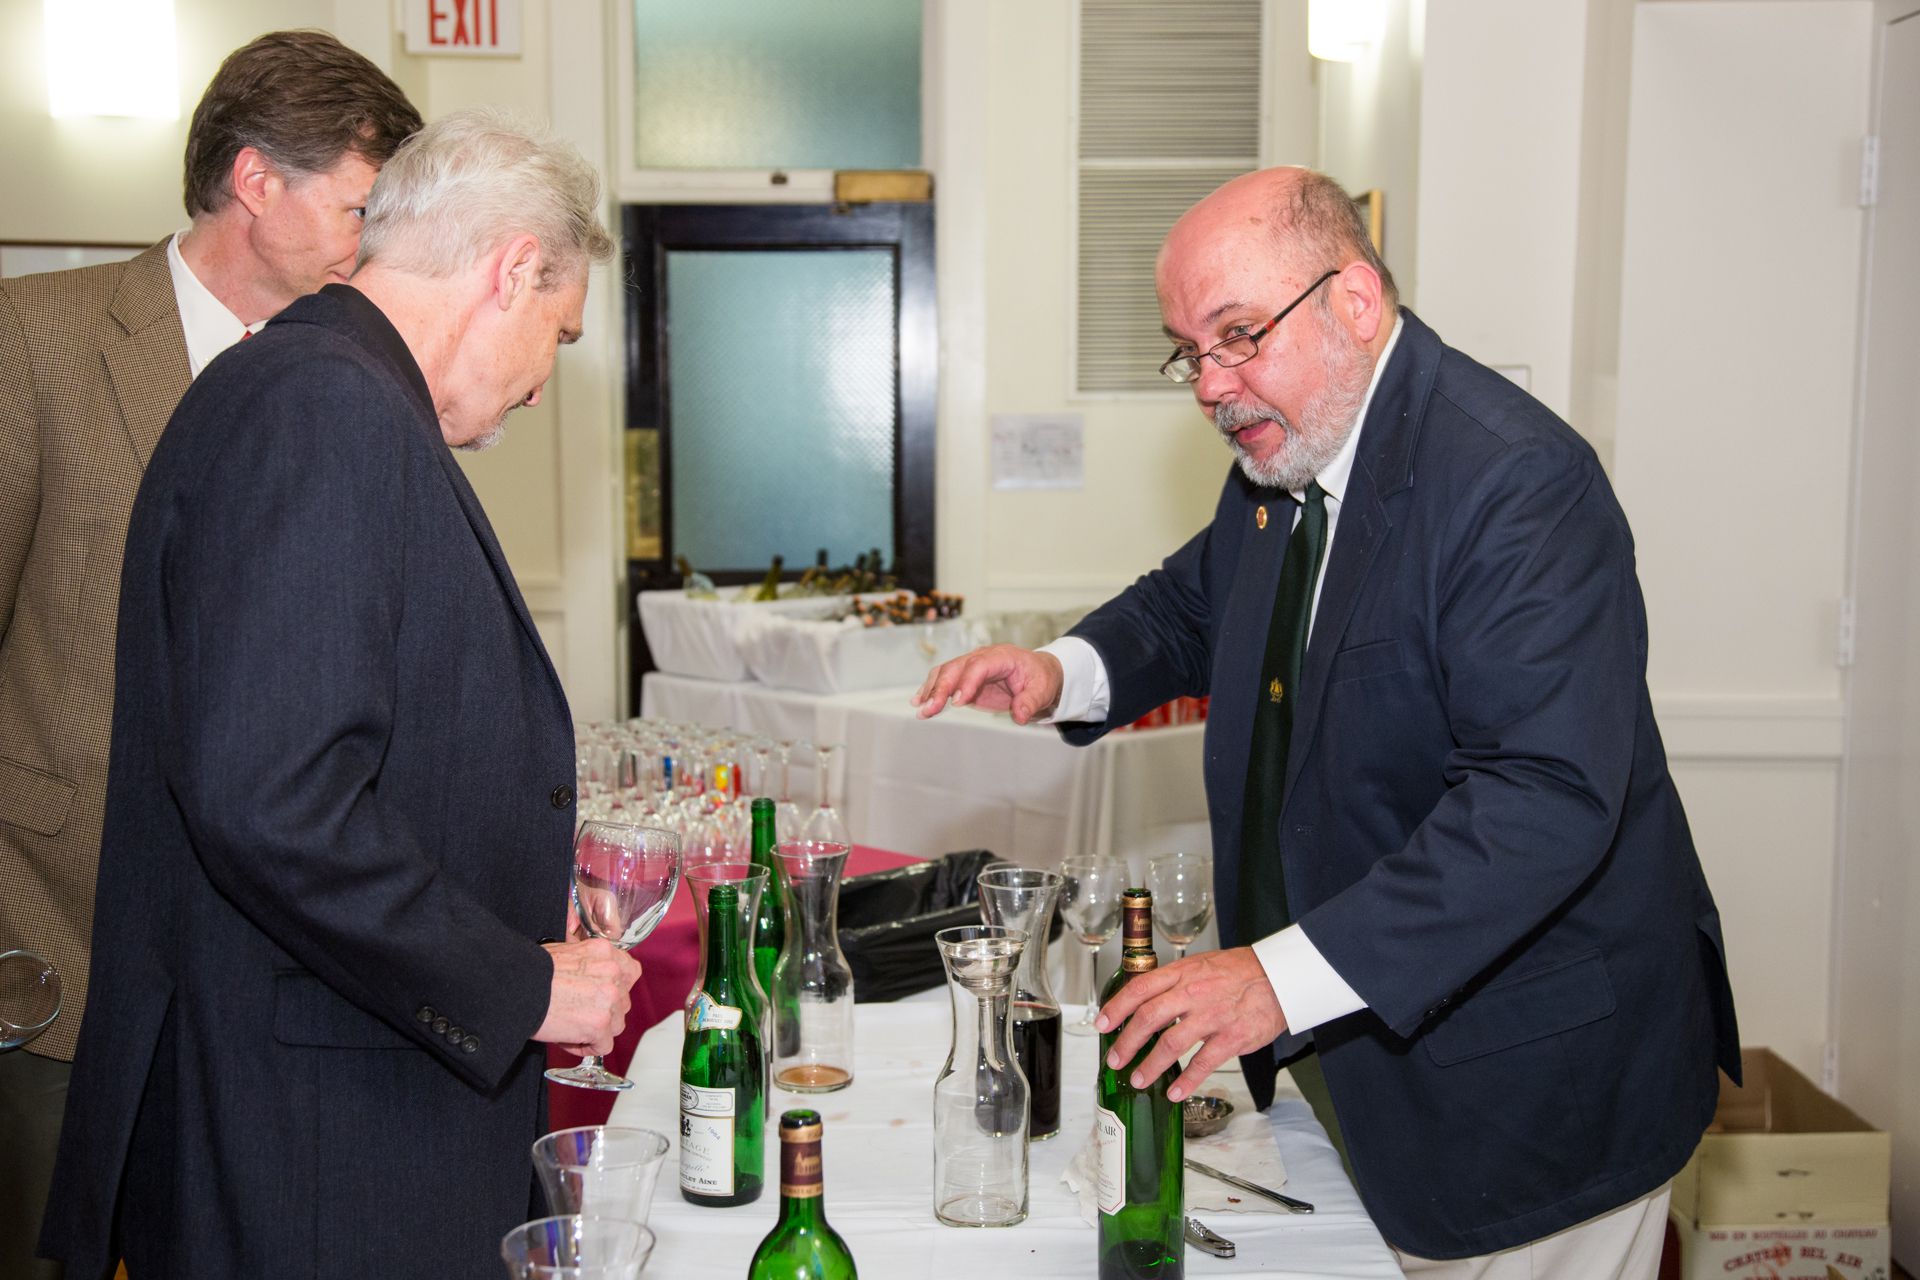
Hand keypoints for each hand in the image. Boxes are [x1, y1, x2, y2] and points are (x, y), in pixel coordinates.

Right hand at [534, 939, 642, 1057]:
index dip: (614, 988)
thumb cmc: (532, 971)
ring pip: (616, 1025)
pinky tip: (567, 1038)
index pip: (629, 973)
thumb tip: (590, 974)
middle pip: (622, 1002)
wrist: (516, 986)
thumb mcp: (565, 951)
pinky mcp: (599, 1023)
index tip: (600, 996)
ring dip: (596, 1030)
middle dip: (603, 1011)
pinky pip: (603, 1046)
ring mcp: (608, 999)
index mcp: (605, 952)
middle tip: (577, 1013)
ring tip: (569, 1025)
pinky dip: (586, 1047)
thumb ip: (588, 962)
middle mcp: (613, 973)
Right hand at [910, 643, 1063, 723]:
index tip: (957, 702)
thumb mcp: (1042, 690)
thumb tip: (1019, 715)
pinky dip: (931, 691)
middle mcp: (981, 657)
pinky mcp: (964, 678)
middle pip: (956, 668)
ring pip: (945, 672)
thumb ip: (1030, 702)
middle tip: (930, 708)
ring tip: (921, 709)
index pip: (979, 665)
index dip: (967, 682)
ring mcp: (970, 666)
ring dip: (931, 690)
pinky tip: (919, 703)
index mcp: (1001, 656)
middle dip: (941, 688)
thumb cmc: (1039, 679)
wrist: (1036, 674)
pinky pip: (944, 680)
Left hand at [1095, 947, 1288, 1102]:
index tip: (1101, 1023)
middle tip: (1114, 1059)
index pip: (1141, 988)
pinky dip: (1187, 1081)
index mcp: (1183, 974)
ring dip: (1150, 1065)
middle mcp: (1193, 993)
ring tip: (1138, 1079)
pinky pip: (1203, 1063)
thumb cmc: (1240, 972)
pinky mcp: (1232, 1038)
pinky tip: (1175, 1093)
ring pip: (1171, 1043)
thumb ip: (1175, 982)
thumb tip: (1147, 1000)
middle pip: (1149, 1018)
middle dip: (1126, 1041)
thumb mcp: (1201, 966)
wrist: (1281, 977)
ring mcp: (1212, 1016)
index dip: (1117, 1006)